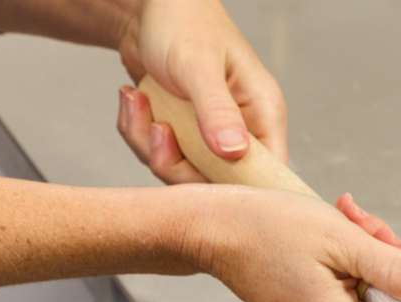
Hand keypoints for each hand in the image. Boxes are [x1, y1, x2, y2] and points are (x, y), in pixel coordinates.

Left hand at [116, 0, 285, 182]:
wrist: (147, 6)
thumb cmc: (183, 21)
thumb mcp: (198, 66)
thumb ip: (217, 110)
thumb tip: (234, 152)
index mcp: (263, 115)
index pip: (267, 173)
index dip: (237, 186)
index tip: (197, 169)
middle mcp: (243, 131)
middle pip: (218, 182)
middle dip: (175, 162)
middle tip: (156, 130)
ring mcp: (212, 135)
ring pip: (183, 171)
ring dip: (148, 143)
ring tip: (136, 102)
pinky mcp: (185, 134)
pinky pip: (161, 155)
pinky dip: (138, 133)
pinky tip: (132, 100)